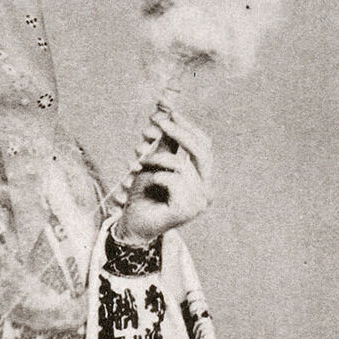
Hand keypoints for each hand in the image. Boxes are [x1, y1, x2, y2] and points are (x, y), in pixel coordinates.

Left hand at [114, 108, 212, 245]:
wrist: (132, 223)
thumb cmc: (144, 194)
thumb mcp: (158, 163)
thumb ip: (169, 144)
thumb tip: (171, 115)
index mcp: (204, 180)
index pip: (205, 147)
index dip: (190, 128)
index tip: (172, 114)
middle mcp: (207, 192)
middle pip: (201, 152)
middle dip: (180, 133)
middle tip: (160, 123)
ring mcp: (199, 203)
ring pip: (181, 166)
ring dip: (157, 159)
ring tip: (141, 164)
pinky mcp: (186, 210)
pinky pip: (172, 180)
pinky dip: (156, 176)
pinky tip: (149, 184)